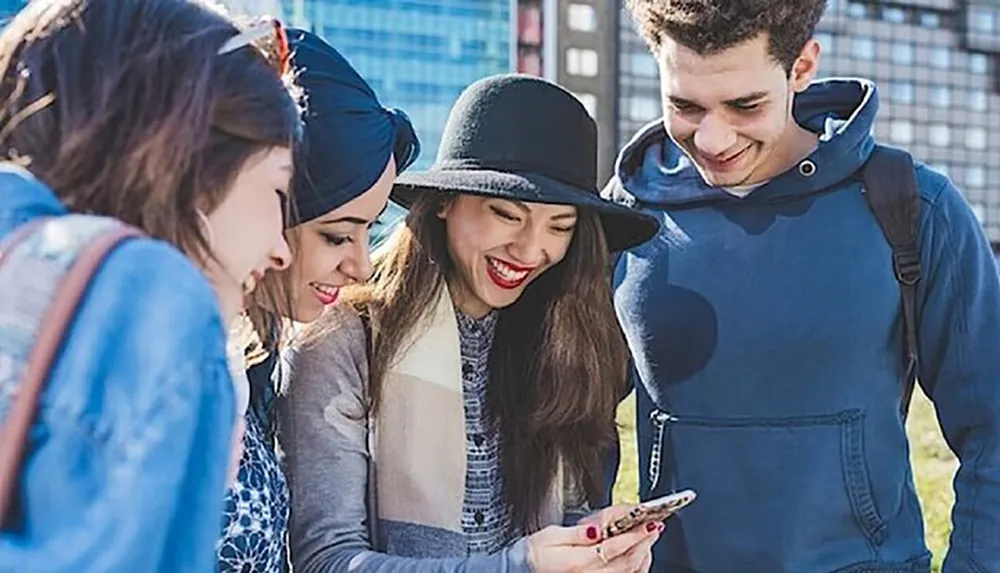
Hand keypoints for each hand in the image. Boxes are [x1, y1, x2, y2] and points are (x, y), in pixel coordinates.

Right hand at [525, 516, 661, 572]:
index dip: (635, 534)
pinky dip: (638, 566)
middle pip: (628, 560)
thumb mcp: (550, 536)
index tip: (648, 523)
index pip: (615, 546)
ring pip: (630, 571)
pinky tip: (641, 555)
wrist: (524, 570)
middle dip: (644, 541)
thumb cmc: (535, 554)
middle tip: (656, 526)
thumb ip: (575, 533)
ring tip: (650, 537)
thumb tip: (595, 530)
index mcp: (579, 561)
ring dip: (643, 553)